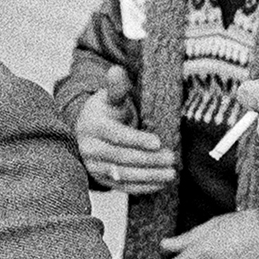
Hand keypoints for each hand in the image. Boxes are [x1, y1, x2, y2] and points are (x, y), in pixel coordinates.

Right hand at [75, 66, 175, 194]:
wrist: (86, 131)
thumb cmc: (105, 113)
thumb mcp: (109, 98)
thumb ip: (116, 88)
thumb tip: (116, 70)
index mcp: (93, 126)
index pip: (116, 135)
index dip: (137, 140)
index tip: (158, 142)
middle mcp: (89, 148)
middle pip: (122, 157)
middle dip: (149, 159)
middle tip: (172, 158)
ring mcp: (93, 166)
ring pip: (123, 174)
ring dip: (149, 176)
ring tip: (171, 173)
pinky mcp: (100, 180)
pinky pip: (122, 187)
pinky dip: (143, 187)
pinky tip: (161, 184)